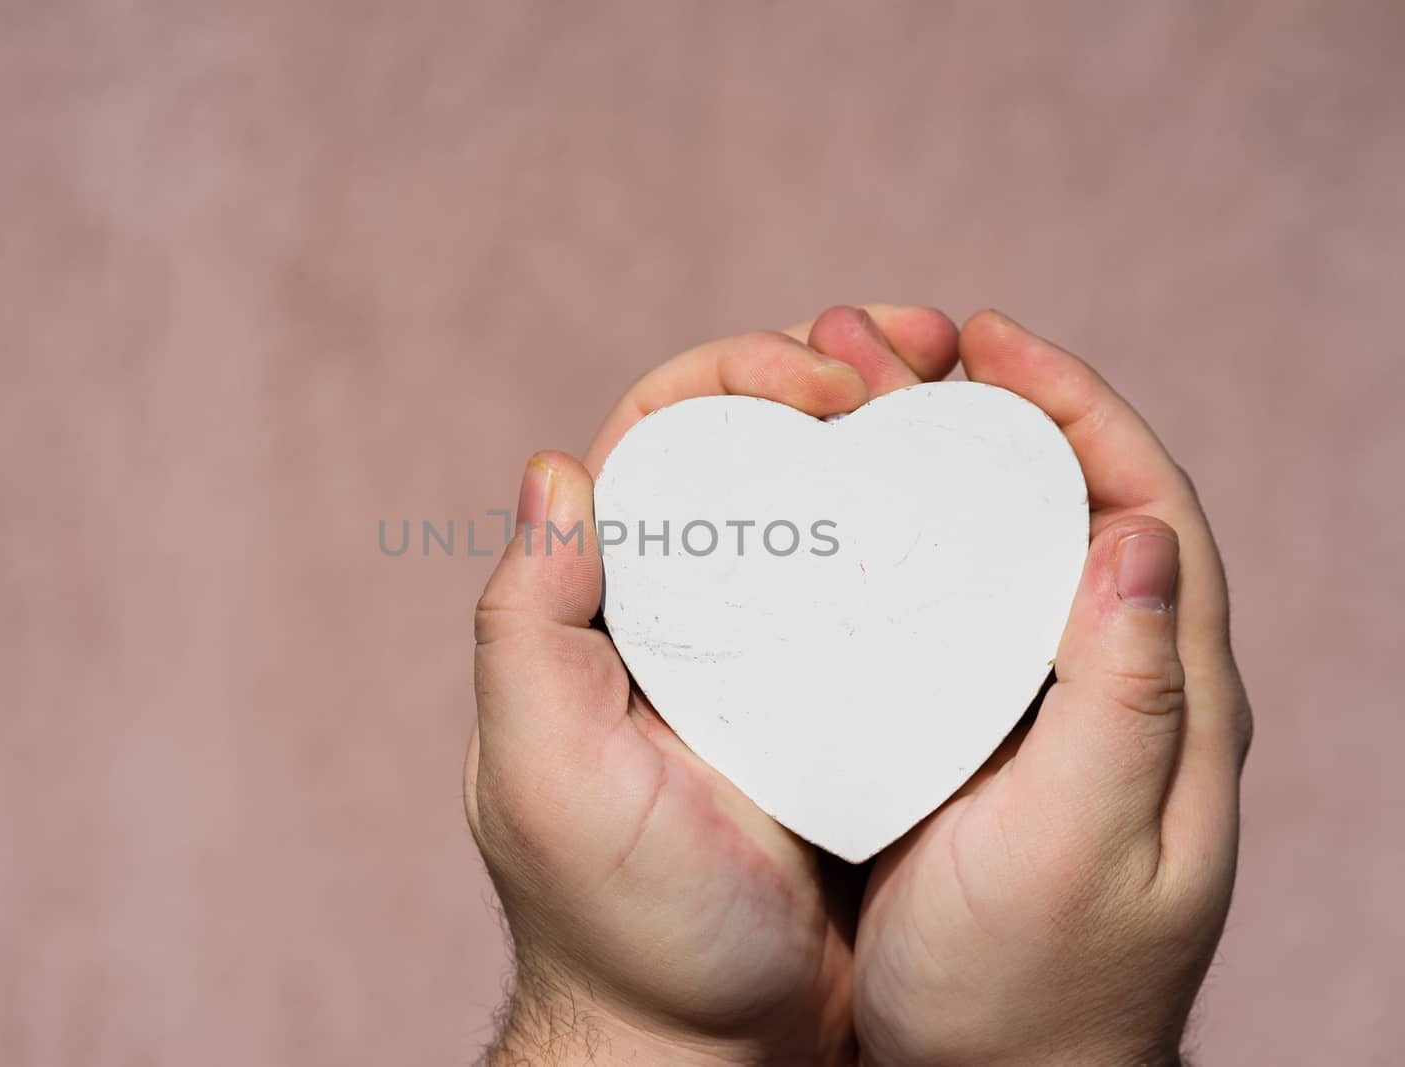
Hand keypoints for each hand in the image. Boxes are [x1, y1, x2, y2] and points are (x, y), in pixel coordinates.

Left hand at [468, 306, 960, 1065]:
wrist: (711, 1042)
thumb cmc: (620, 922)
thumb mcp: (546, 774)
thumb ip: (526, 629)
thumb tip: (554, 471)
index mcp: (614, 598)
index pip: (670, 430)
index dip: (746, 371)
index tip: (833, 386)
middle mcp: (695, 606)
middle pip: (766, 444)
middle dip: (844, 369)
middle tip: (929, 345)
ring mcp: (778, 652)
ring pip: (839, 507)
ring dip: (904, 434)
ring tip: (981, 397)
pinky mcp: (852, 703)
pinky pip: (896, 595)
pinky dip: (943, 540)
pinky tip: (1002, 517)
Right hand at [852, 311, 1252, 1066]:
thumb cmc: (1032, 986)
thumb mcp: (1080, 847)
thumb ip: (1123, 699)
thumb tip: (1137, 532)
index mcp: (1166, 698)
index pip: (1143, 502)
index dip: (1074, 404)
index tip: (988, 339)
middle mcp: (1111, 684)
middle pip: (1070, 498)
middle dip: (987, 403)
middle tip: (883, 348)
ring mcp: (1039, 709)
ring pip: (1002, 544)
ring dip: (935, 458)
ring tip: (845, 403)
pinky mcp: (974, 737)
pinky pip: (947, 605)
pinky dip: (897, 539)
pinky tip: (830, 521)